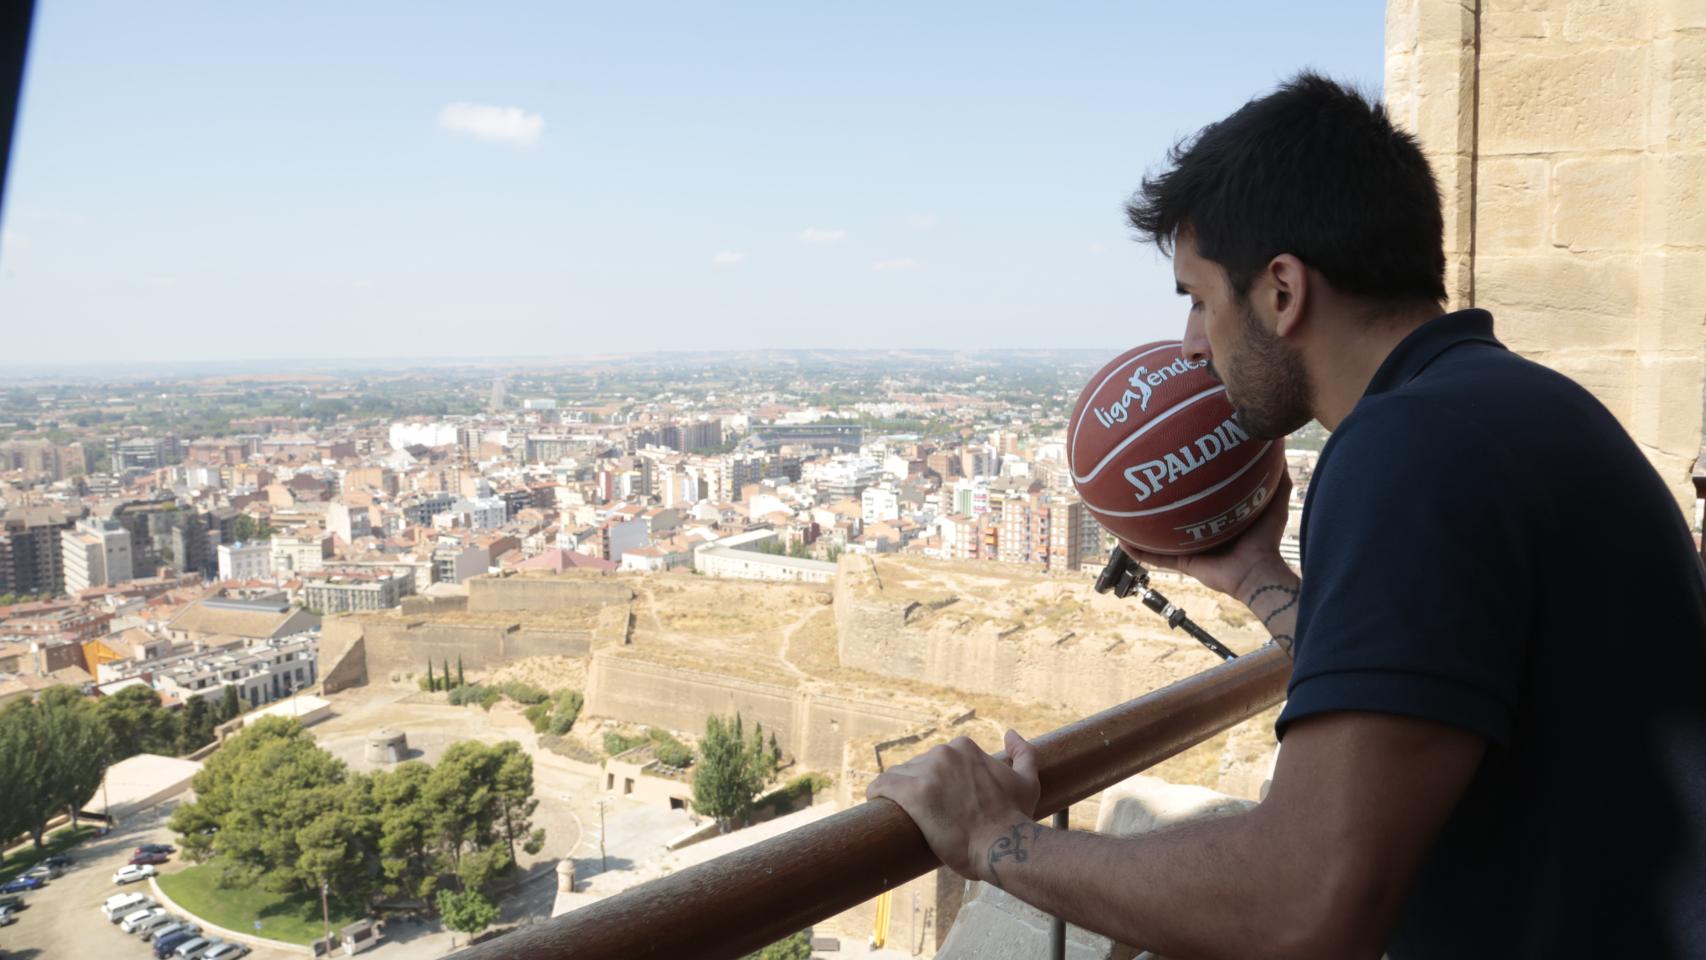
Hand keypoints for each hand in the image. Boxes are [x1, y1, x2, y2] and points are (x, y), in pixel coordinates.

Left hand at [865, 730, 1041, 882]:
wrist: (1003, 845)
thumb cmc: (1014, 817)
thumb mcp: (1027, 781)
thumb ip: (1023, 752)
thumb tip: (1011, 733)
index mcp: (964, 747)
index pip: (936, 759)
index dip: (935, 780)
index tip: (938, 799)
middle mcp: (944, 753)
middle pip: (916, 767)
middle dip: (918, 787)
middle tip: (924, 815)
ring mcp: (926, 772)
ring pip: (898, 777)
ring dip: (898, 794)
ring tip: (902, 816)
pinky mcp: (911, 793)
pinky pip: (881, 786)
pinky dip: (876, 794)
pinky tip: (877, 805)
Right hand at [1123, 468, 1293, 600]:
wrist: (1258, 572)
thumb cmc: (1266, 538)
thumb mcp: (1274, 498)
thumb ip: (1277, 474)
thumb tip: (1279, 441)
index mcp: (1216, 516)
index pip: (1196, 495)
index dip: (1183, 481)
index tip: (1172, 463)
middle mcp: (1199, 531)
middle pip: (1171, 512)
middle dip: (1156, 499)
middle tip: (1140, 480)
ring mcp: (1188, 549)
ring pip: (1156, 536)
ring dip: (1137, 526)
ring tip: (1117, 512)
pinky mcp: (1183, 565)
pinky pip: (1154, 558)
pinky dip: (1137, 551)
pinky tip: (1120, 540)